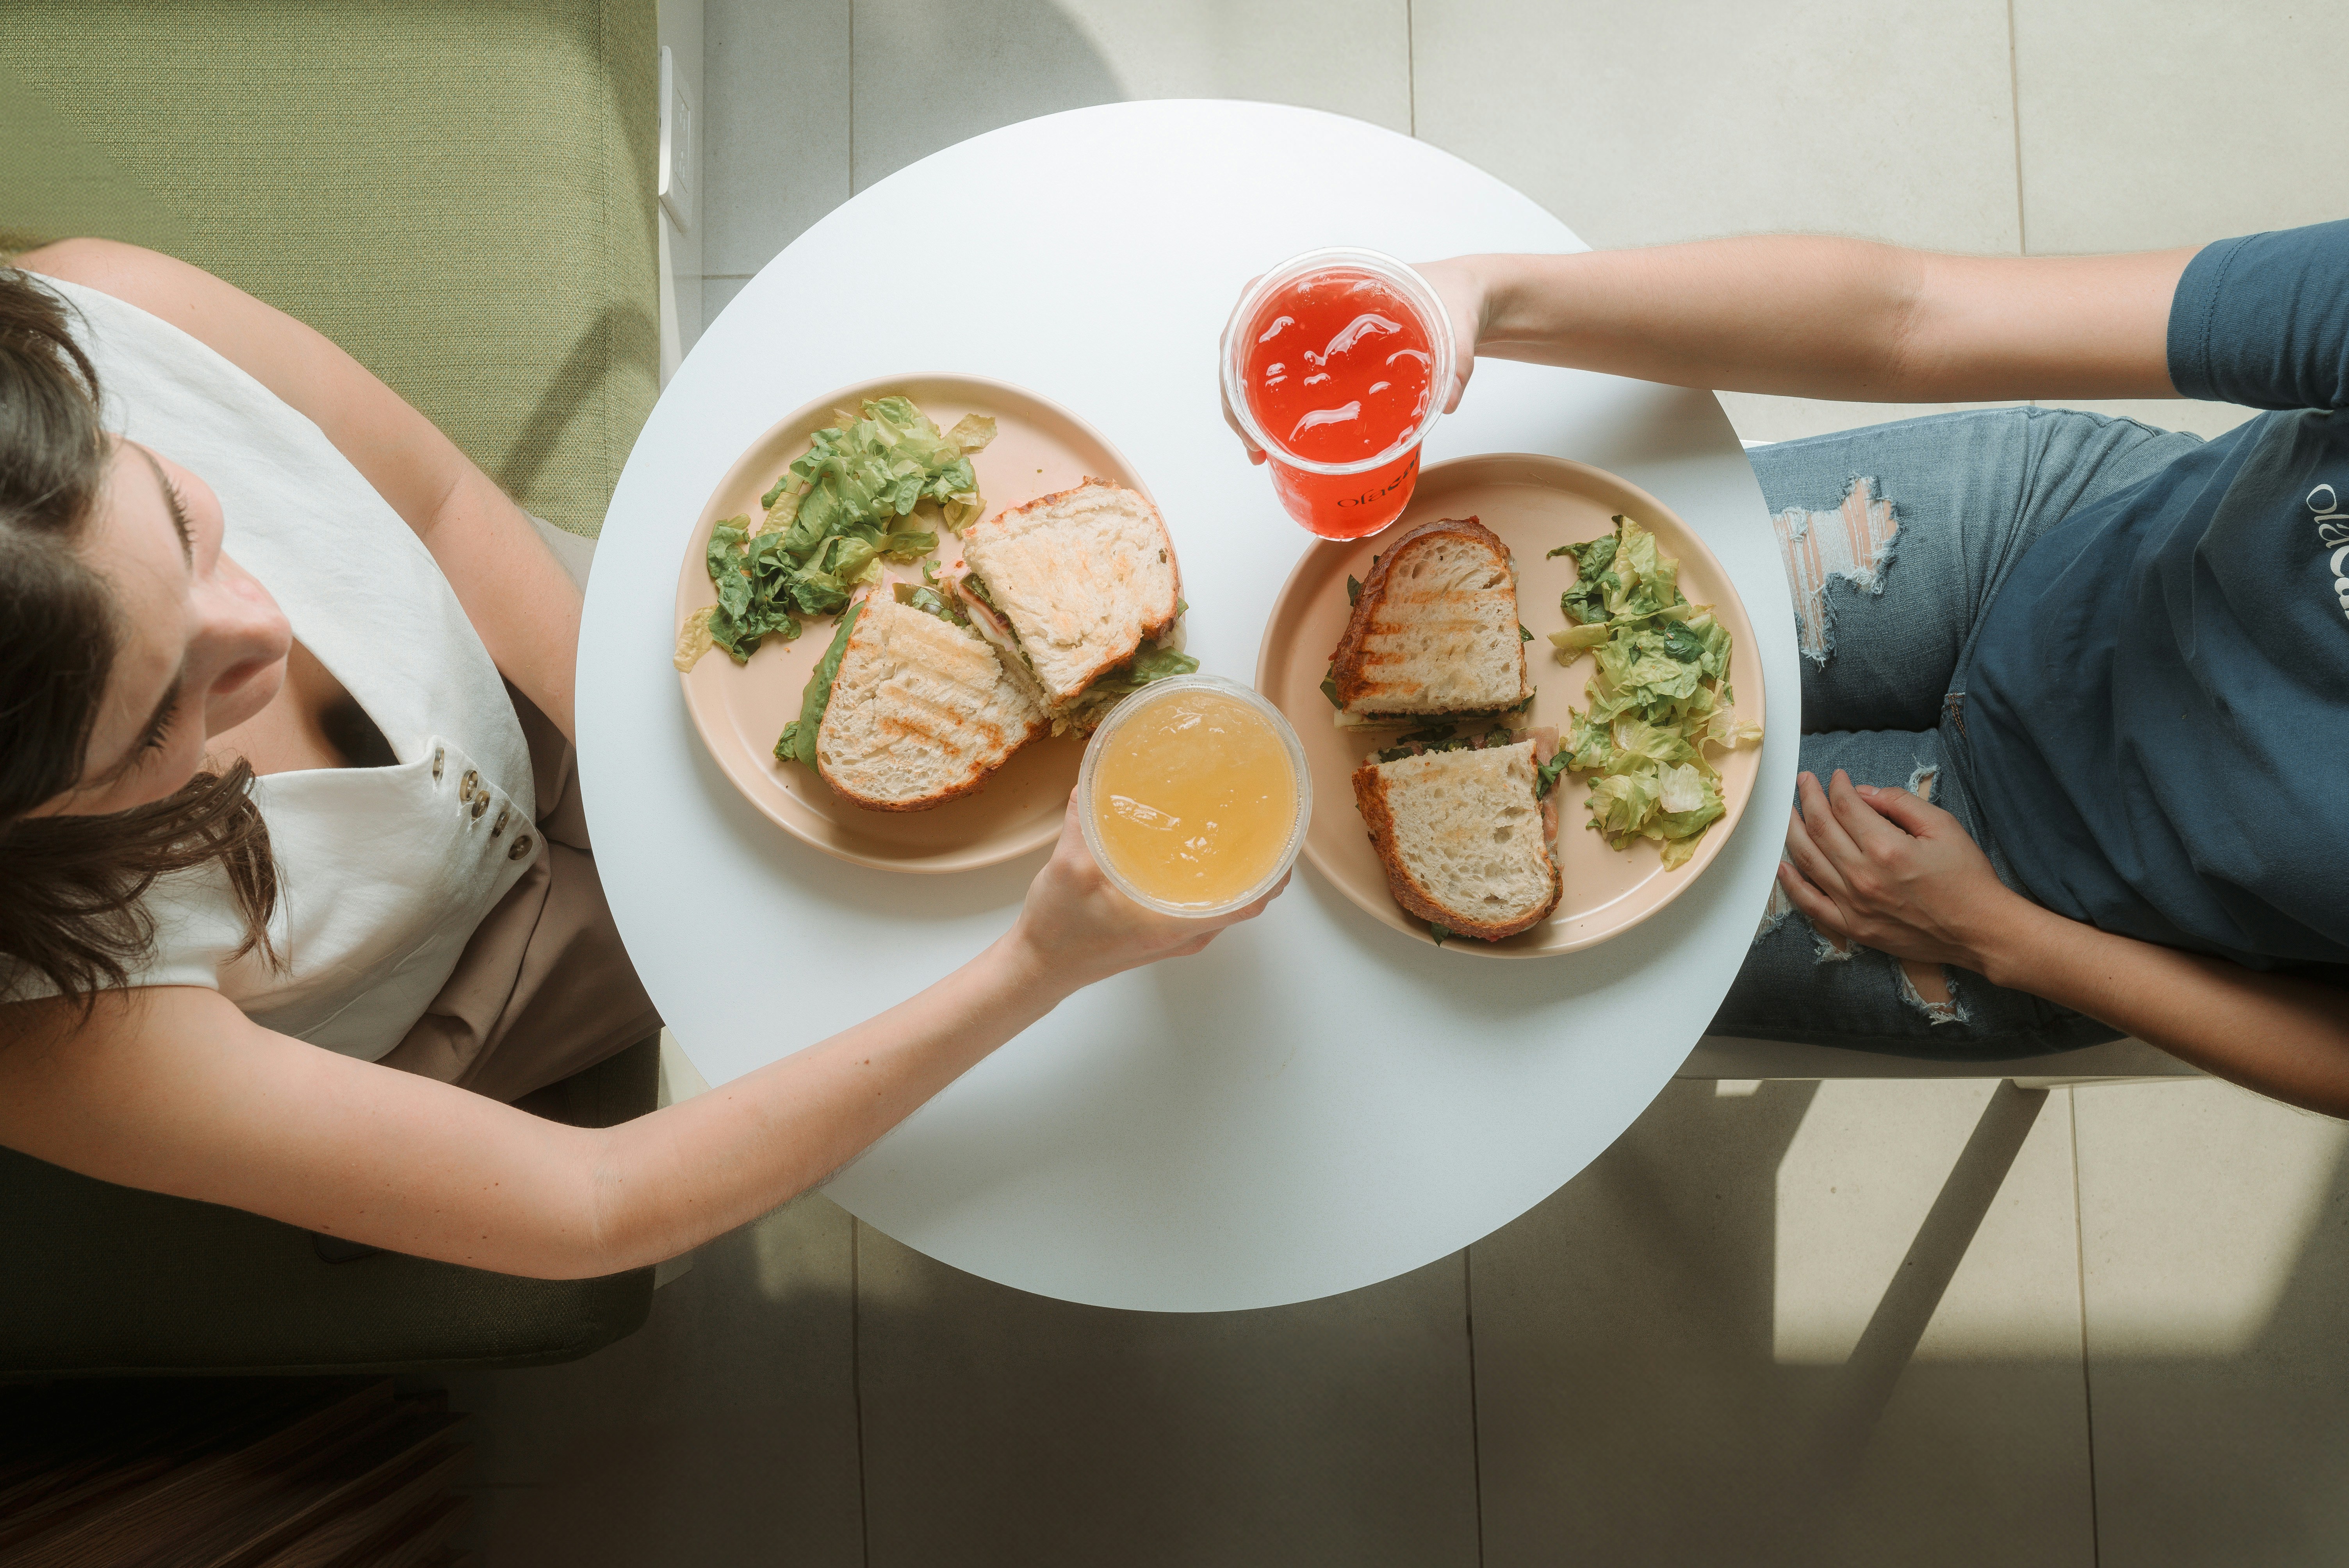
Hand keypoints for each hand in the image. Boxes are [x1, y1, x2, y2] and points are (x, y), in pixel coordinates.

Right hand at [1006, 792, 1286, 993]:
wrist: (1038, 968)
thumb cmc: (1059, 931)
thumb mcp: (1067, 869)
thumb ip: (1084, 821)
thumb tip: (1095, 773)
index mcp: (1175, 923)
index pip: (1251, 901)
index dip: (1276, 869)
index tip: (1286, 831)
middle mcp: (1186, 933)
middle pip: (1248, 898)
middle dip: (1264, 859)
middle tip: (1267, 814)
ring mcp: (1177, 936)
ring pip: (1228, 901)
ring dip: (1241, 869)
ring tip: (1241, 826)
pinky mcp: (1164, 933)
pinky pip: (1207, 904)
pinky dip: (1217, 879)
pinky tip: (1200, 850)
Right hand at [1217, 257, 1489, 463]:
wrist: (1464, 301)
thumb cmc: (1451, 298)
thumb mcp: (1456, 321)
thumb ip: (1456, 357)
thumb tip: (1446, 402)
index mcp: (1329, 278)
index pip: (1255, 298)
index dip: (1236, 342)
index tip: (1238, 386)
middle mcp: (1311, 303)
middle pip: (1244, 341)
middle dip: (1236, 394)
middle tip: (1252, 444)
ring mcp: (1314, 333)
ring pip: (1256, 364)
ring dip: (1247, 407)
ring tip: (1258, 451)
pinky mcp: (1325, 359)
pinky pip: (1285, 380)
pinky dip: (1271, 411)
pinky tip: (1277, 443)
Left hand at [1777, 769, 2025, 971]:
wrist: (1980, 931)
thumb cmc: (1967, 878)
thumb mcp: (1943, 826)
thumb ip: (1900, 803)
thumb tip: (1864, 792)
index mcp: (1886, 849)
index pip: (1846, 807)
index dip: (1836, 786)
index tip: (1836, 777)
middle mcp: (1863, 877)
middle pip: (1820, 829)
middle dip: (1808, 799)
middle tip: (1803, 782)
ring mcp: (1854, 905)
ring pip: (1808, 861)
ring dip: (1792, 831)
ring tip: (1788, 811)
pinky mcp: (1854, 928)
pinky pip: (1811, 903)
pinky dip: (1791, 883)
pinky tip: (1782, 864)